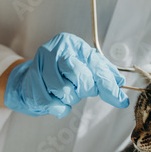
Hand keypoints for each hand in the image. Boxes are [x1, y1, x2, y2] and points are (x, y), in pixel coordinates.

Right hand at [4, 33, 128, 117]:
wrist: (32, 75)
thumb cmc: (63, 69)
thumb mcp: (86, 64)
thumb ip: (104, 73)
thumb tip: (120, 83)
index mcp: (72, 43)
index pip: (95, 65)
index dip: (108, 85)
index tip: (120, 100)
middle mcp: (54, 50)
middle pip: (79, 77)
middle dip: (85, 89)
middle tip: (81, 88)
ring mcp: (39, 65)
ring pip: (63, 91)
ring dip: (70, 98)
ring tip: (68, 92)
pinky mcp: (30, 81)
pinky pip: (50, 102)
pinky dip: (59, 107)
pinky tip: (59, 101)